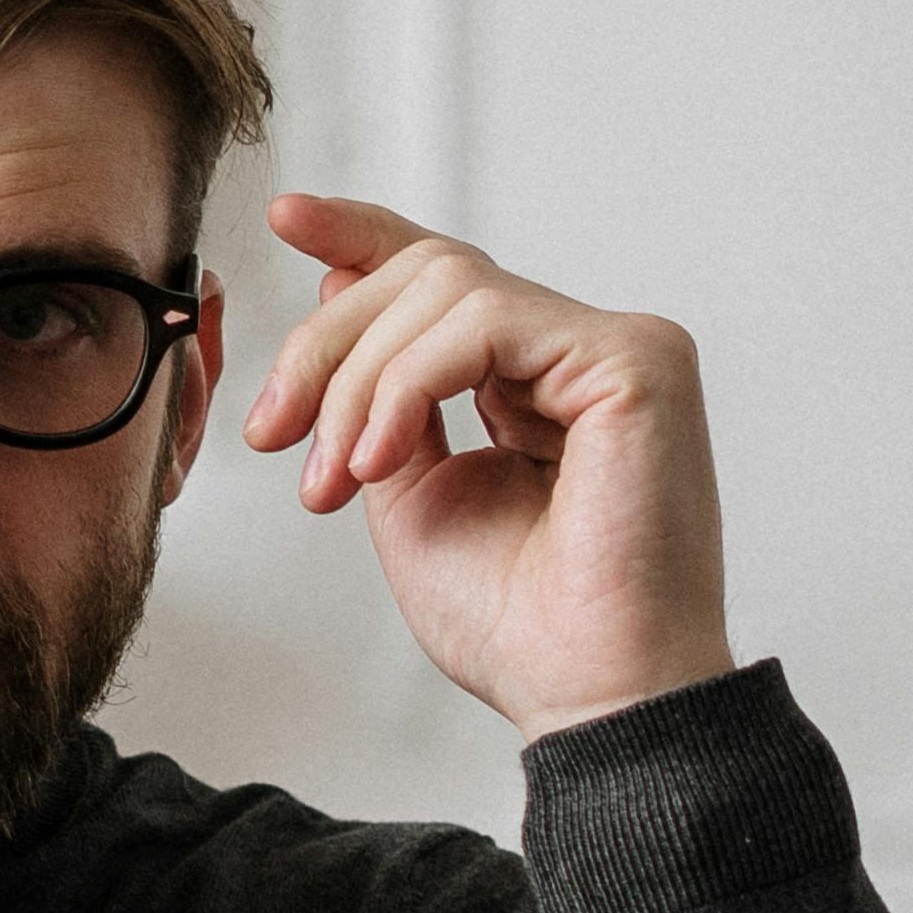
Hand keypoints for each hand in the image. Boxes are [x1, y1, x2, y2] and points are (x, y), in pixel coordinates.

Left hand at [236, 193, 737, 738]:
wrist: (584, 695)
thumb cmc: (517, 623)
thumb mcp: (409, 491)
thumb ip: (380, 396)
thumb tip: (341, 286)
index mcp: (534, 381)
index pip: (446, 278)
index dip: (364, 236)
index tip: (287, 218)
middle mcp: (580, 354)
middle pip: (428, 274)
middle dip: (328, 343)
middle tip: (275, 432)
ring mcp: (616, 350)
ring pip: (446, 288)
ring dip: (360, 379)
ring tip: (337, 474)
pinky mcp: (636, 359)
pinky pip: (484, 320)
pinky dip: (408, 382)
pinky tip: (380, 457)